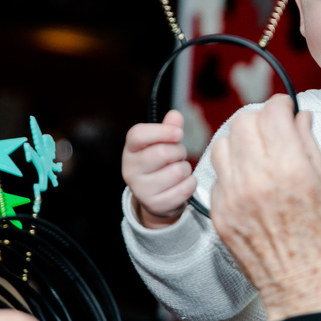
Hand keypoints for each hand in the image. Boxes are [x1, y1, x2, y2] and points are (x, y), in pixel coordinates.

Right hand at [122, 109, 195, 227]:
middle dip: (179, 151)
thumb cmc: (160, 164)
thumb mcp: (161, 143)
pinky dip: (190, 183)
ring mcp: (141, 190)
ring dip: (186, 169)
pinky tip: (183, 183)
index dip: (161, 131)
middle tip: (178, 155)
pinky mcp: (156, 205)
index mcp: (130, 150)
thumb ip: (169, 128)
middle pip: (162, 152)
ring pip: (177, 171)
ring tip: (179, 170)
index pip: (138, 134)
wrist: (156, 198)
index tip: (178, 133)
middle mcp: (130, 170)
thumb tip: (175, 115)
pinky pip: (184, 189)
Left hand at [209, 94, 320, 320]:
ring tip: (260, 155)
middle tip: (275, 131)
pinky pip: (217, 176)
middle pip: (243, 122)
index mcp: (290, 171)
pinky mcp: (221, 216)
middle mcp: (256, 180)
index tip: (287, 110)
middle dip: (261, 120)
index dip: (282, 105)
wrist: (307, 295)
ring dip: (241, 142)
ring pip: (222, 144)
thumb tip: (300, 119)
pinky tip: (251, 183)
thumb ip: (310, 149)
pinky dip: (232, 171)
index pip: (272, 113)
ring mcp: (233, 199)